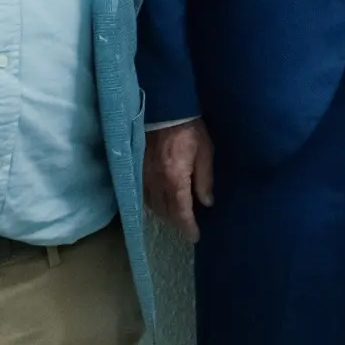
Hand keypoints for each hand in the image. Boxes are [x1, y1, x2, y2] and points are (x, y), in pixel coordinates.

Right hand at [144, 119, 213, 244]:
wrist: (165, 108)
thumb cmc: (190, 129)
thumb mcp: (205, 153)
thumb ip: (205, 180)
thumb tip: (207, 202)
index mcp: (175, 179)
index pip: (180, 212)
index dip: (188, 227)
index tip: (195, 237)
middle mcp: (156, 181)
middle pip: (164, 212)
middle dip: (176, 223)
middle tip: (187, 228)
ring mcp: (144, 175)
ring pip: (151, 205)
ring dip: (164, 214)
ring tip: (176, 217)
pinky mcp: (138, 167)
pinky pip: (143, 193)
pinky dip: (152, 203)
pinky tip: (161, 202)